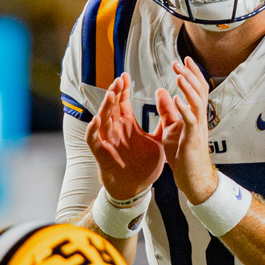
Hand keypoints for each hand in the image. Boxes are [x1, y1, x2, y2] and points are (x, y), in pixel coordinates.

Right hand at [85, 73, 166, 200]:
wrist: (137, 189)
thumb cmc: (145, 167)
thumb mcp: (158, 142)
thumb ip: (163, 124)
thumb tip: (171, 108)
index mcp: (128, 126)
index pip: (123, 103)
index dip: (123, 90)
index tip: (125, 76)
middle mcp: (116, 130)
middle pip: (112, 107)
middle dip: (115, 93)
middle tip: (119, 79)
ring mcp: (108, 141)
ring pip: (102, 119)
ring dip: (105, 106)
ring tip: (110, 94)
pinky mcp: (101, 153)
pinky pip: (93, 140)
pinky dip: (93, 130)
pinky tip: (97, 120)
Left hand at [156, 57, 216, 203]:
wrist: (191, 177)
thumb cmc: (182, 154)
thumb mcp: (171, 127)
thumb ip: (167, 110)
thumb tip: (162, 90)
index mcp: (194, 115)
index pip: (196, 89)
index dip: (192, 74)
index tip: (183, 60)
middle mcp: (199, 118)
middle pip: (199, 91)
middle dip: (190, 75)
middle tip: (178, 62)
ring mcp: (197, 128)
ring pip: (197, 102)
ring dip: (188, 88)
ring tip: (179, 75)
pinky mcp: (192, 139)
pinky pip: (191, 121)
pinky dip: (184, 109)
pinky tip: (176, 99)